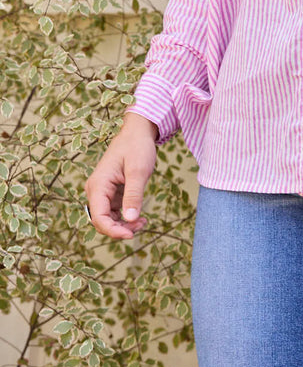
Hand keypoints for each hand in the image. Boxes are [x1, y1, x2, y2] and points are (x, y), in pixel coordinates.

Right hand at [84, 112, 157, 239]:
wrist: (138, 132)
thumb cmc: (137, 147)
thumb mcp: (138, 171)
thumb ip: (133, 195)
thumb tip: (130, 219)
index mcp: (98, 185)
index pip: (99, 218)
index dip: (113, 231)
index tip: (131, 234)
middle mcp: (95, 190)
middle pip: (101, 221)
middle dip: (120, 229)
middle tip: (142, 226)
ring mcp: (102, 191)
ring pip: (108, 218)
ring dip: (123, 224)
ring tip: (143, 222)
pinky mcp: (110, 192)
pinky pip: (114, 211)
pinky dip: (125, 217)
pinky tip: (140, 218)